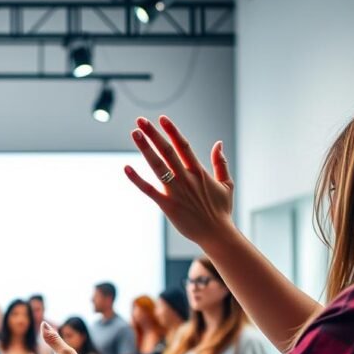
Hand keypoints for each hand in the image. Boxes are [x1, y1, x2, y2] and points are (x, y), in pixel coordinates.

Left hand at [124, 116, 235, 247]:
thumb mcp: (227, 184)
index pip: (183, 146)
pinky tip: (126, 168)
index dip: (172, 131)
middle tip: (140, 120)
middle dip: (153, 134)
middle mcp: (186, 178)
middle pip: (167, 151)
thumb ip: (221, 163)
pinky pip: (149, 190)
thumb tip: (218, 143)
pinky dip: (137, 179)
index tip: (162, 118)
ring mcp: (176, 191)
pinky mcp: (167, 205)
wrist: (217, 234)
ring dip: (145, 148)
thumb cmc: (221, 211)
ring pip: (158, 165)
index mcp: (199, 172)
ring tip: (134, 133)